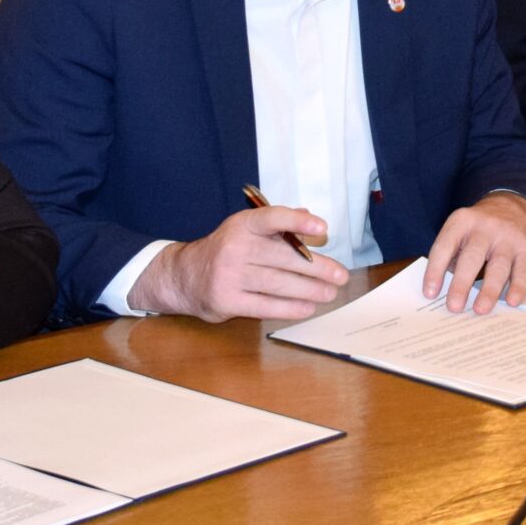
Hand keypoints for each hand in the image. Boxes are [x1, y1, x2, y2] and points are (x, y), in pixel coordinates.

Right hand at [129, 205, 349, 322]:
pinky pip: (265, 306)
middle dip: (317, 268)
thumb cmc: (226, 250)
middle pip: (283, 257)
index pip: (272, 218)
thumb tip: (309, 216)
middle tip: (340, 275)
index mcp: (242, 224)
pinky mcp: (227, 300)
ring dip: (309, 290)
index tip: (322, 230)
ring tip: (329, 294)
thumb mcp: (245, 229)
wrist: (184, 276)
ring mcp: (229, 275)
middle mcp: (235, 247)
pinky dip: (290, 308)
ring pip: (278, 284)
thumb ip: (276, 223)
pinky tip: (308, 308)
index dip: (298, 222)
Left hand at [423, 192, 525, 314]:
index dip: (435, 270)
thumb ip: (451, 256)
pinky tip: (511, 301)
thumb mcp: (460, 230)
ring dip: (489, 290)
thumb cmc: (479, 228)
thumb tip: (442, 293)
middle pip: (472, 257)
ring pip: (498, 266)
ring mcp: (508, 238)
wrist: (513, 206)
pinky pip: (523, 271)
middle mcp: (485, 228)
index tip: (429, 293)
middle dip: (462, 284)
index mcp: (461, 222)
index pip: (444, 247)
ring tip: (480, 309)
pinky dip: (518, 287)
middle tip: (454, 307)